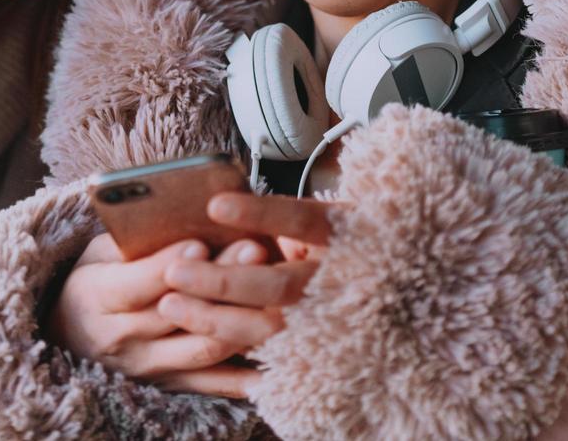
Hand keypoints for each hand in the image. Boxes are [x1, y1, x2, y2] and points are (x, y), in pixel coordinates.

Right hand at [44, 233, 257, 386]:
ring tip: (274, 288)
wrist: (71, 337)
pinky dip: (248, 371)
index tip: (199, 242)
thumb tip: (184, 214)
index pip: (137, 283)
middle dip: (220, 281)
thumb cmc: (94, 282)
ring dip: (242, 319)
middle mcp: (121, 339)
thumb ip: (135, 241)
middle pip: (178, 313)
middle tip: (255, 248)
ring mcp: (148, 367)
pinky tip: (279, 352)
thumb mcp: (98, 254)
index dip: (169, 264)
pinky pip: (217, 383)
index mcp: (96, 297)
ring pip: (203, 349)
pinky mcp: (171, 386)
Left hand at [152, 193, 335, 396]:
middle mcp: (345, 281)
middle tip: (173, 272)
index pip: (302, 221)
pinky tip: (193, 344)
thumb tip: (219, 213)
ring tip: (170, 303)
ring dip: (216, 318)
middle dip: (222, 281)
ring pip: (271, 329)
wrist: (397, 296)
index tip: (215, 206)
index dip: (261, 215)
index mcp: (347, 236)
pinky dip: (231, 354)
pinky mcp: (322, 354)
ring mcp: (335, 322)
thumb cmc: (349, 247)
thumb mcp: (329, 222)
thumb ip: (283, 223)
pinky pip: (271, 361)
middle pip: (279, 285)